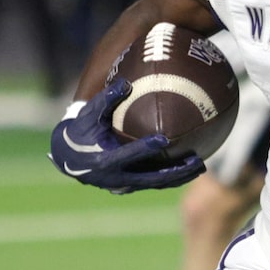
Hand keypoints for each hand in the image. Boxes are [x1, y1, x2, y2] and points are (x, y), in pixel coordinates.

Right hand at [49, 78, 204, 191]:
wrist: (68, 156)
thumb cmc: (81, 130)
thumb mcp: (89, 114)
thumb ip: (106, 99)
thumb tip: (126, 83)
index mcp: (104, 160)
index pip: (128, 154)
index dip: (145, 148)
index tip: (164, 138)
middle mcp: (115, 177)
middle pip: (150, 177)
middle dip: (174, 171)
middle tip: (196, 160)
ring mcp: (123, 185)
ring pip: (155, 184)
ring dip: (178, 178)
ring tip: (201, 167)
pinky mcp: (129, 187)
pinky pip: (153, 184)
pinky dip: (170, 179)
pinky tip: (189, 170)